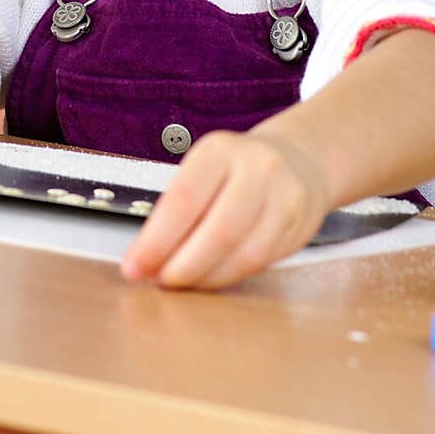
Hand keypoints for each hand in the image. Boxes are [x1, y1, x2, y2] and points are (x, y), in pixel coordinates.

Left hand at [121, 128, 328, 289]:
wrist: (297, 162)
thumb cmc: (236, 172)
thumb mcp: (203, 172)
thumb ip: (177, 211)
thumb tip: (144, 259)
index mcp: (219, 150)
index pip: (183, 200)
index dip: (156, 241)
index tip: (134, 266)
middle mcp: (257, 167)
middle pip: (217, 231)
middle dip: (182, 266)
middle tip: (159, 282)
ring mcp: (284, 195)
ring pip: (242, 252)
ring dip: (205, 276)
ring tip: (182, 283)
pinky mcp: (300, 223)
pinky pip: (260, 261)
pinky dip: (229, 276)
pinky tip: (210, 278)